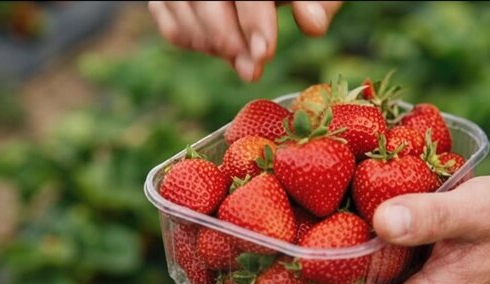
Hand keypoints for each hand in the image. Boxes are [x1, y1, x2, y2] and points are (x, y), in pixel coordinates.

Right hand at [147, 1, 342, 81]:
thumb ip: (318, 4)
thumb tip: (312, 25)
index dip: (254, 22)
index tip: (264, 55)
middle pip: (206, 2)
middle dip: (230, 41)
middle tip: (251, 71)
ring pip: (185, 15)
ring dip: (213, 46)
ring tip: (240, 59)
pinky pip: (171, 27)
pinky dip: (193, 43)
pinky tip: (220, 49)